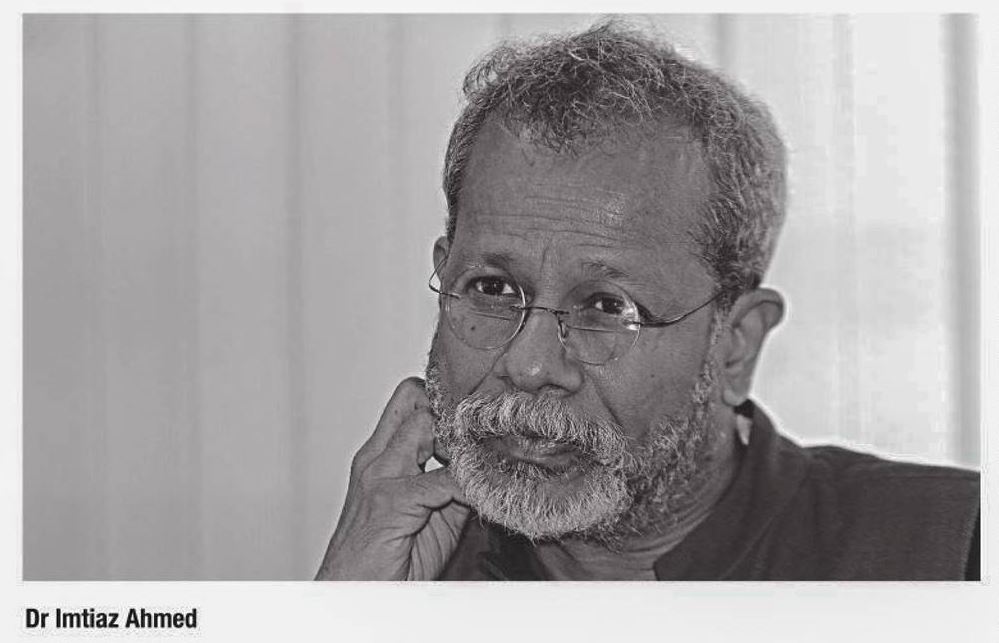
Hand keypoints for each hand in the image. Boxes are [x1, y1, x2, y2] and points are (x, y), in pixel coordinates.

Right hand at [315, 377, 469, 579]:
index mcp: (380, 457)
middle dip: (453, 413)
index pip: (411, 400)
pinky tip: (483, 494)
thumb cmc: (384, 561)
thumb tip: (486, 469)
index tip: (476, 423)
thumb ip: (453, 486)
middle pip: (416, 398)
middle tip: (480, 438)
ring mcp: (380, 477)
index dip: (447, 406)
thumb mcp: (430, 514)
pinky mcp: (391, 502)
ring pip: (425, 424)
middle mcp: (376, 459)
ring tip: (483, 460)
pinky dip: (468, 484)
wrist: (352, 596)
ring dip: (459, 439)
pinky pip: (441, 479)